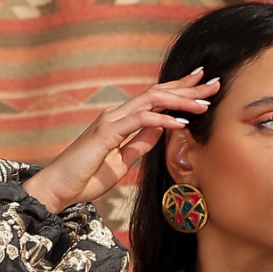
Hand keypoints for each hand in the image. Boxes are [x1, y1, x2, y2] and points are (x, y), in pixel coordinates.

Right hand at [25, 73, 219, 215]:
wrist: (58, 188)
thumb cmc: (85, 177)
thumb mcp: (122, 161)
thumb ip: (139, 143)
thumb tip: (161, 130)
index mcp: (120, 121)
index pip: (155, 100)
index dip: (179, 91)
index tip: (203, 87)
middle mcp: (116, 114)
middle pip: (157, 94)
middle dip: (187, 88)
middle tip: (214, 83)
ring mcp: (110, 121)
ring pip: (152, 102)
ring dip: (180, 101)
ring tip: (204, 104)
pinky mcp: (106, 133)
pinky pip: (140, 121)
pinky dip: (163, 121)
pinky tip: (182, 124)